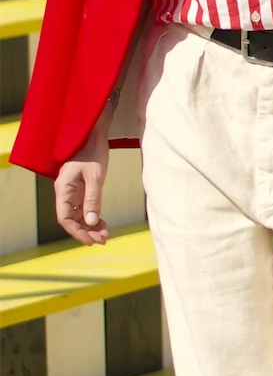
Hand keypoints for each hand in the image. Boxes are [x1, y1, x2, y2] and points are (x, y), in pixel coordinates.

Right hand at [54, 116, 110, 244]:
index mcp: (63, 189)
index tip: (90, 241)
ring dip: (90, 227)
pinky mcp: (81, 190)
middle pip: (72, 219)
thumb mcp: (95, 176)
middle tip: (103, 240)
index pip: (65, 217)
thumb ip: (93, 199)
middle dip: (86, 232)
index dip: (76, 231)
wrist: (94, 135)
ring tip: (105, 235)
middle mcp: (65, 192)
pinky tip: (102, 224)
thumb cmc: (93, 152)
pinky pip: (84, 209)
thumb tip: (91, 222)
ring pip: (78, 216)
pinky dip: (93, 217)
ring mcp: (73, 192)